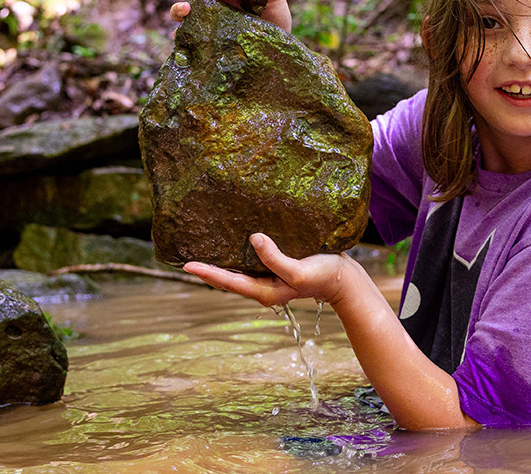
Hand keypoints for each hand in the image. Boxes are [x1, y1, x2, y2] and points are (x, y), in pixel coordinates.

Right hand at [171, 0, 292, 31]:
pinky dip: (180, 33)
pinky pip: (182, 35)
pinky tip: (188, 35)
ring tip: (188, 10)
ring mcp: (204, 20)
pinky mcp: (201, 41)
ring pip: (179, 8)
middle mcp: (212, 0)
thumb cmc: (277, 22)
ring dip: (179, 7)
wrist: (278, 52)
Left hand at [183, 233, 357, 307]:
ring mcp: (269, 279)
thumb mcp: (298, 270)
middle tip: (185, 257)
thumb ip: (275, 258)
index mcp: (264, 291)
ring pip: (237, 272)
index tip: (186, 265)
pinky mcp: (276, 268)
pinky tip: (233, 243)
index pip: (228, 282)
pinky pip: (250, 263)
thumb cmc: (323, 275)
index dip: (207, 273)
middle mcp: (262, 286)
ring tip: (202, 249)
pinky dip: (237, 255)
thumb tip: (253, 239)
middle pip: (228, 279)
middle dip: (207, 270)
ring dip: (220, 262)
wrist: (345, 280)